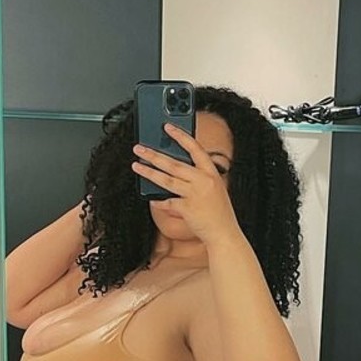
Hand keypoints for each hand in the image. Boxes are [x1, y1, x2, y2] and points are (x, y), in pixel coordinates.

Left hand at [130, 124, 240, 246]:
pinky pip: (167, 202)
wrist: (225, 233)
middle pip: (174, 164)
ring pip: (167, 180)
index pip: (195, 148)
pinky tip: (151, 199)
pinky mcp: (187, 208)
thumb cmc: (219, 212)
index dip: (181, 136)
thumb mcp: (214, 189)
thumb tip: (174, 171)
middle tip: (140, 148)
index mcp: (212, 173)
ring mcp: (195, 194)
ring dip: (149, 172)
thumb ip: (198, 178)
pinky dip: (158, 201)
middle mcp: (204, 181)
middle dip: (154, 155)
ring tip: (136, 165)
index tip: (167, 127)